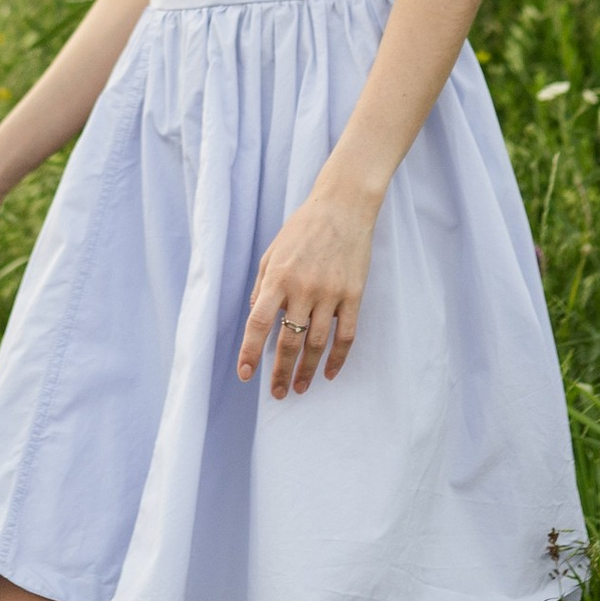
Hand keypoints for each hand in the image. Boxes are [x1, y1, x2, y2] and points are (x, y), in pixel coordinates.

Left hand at [237, 183, 376, 398]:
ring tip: (300, 388)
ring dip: (307, 370)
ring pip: (317, 344)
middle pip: (289, 340)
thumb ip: (262, 286)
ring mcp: (331, 293)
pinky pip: (347, 335)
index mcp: (278, 277)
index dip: (251, 352)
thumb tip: (255, 318)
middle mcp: (303, 288)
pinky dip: (338, 358)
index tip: (246, 375)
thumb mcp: (272, 252)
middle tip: (277, 393)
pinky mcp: (354, 295)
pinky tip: (329, 373)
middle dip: (281, 372)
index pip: (259, 323)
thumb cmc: (302, 228)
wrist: (343, 207)